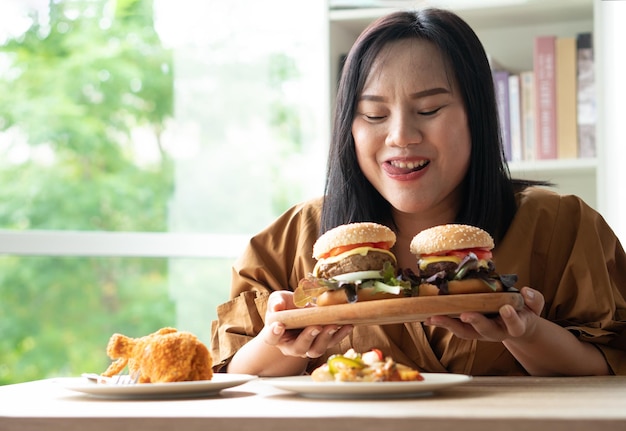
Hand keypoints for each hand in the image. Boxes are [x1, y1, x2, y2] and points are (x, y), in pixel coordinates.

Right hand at [261, 291, 352, 358]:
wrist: (298, 311)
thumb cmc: (286, 307)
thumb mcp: (278, 300)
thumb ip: (276, 302)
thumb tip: (276, 307)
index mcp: (276, 336)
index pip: (272, 338)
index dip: (274, 333)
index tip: (279, 326)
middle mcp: (292, 346)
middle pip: (299, 348)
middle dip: (308, 337)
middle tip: (316, 327)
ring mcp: (309, 346)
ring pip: (316, 349)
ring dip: (326, 338)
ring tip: (333, 325)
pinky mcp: (324, 343)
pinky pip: (332, 342)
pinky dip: (341, 334)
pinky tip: (347, 325)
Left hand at [423, 287, 543, 341]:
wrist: (516, 326)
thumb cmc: (524, 312)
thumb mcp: (534, 306)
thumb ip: (534, 300)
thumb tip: (526, 291)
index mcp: (515, 327)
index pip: (515, 325)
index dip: (511, 318)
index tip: (506, 308)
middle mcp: (495, 332)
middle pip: (485, 331)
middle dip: (475, 322)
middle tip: (466, 315)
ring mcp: (480, 332)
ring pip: (464, 332)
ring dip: (449, 325)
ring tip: (433, 317)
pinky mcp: (467, 329)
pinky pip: (453, 327)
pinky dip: (441, 322)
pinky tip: (427, 316)